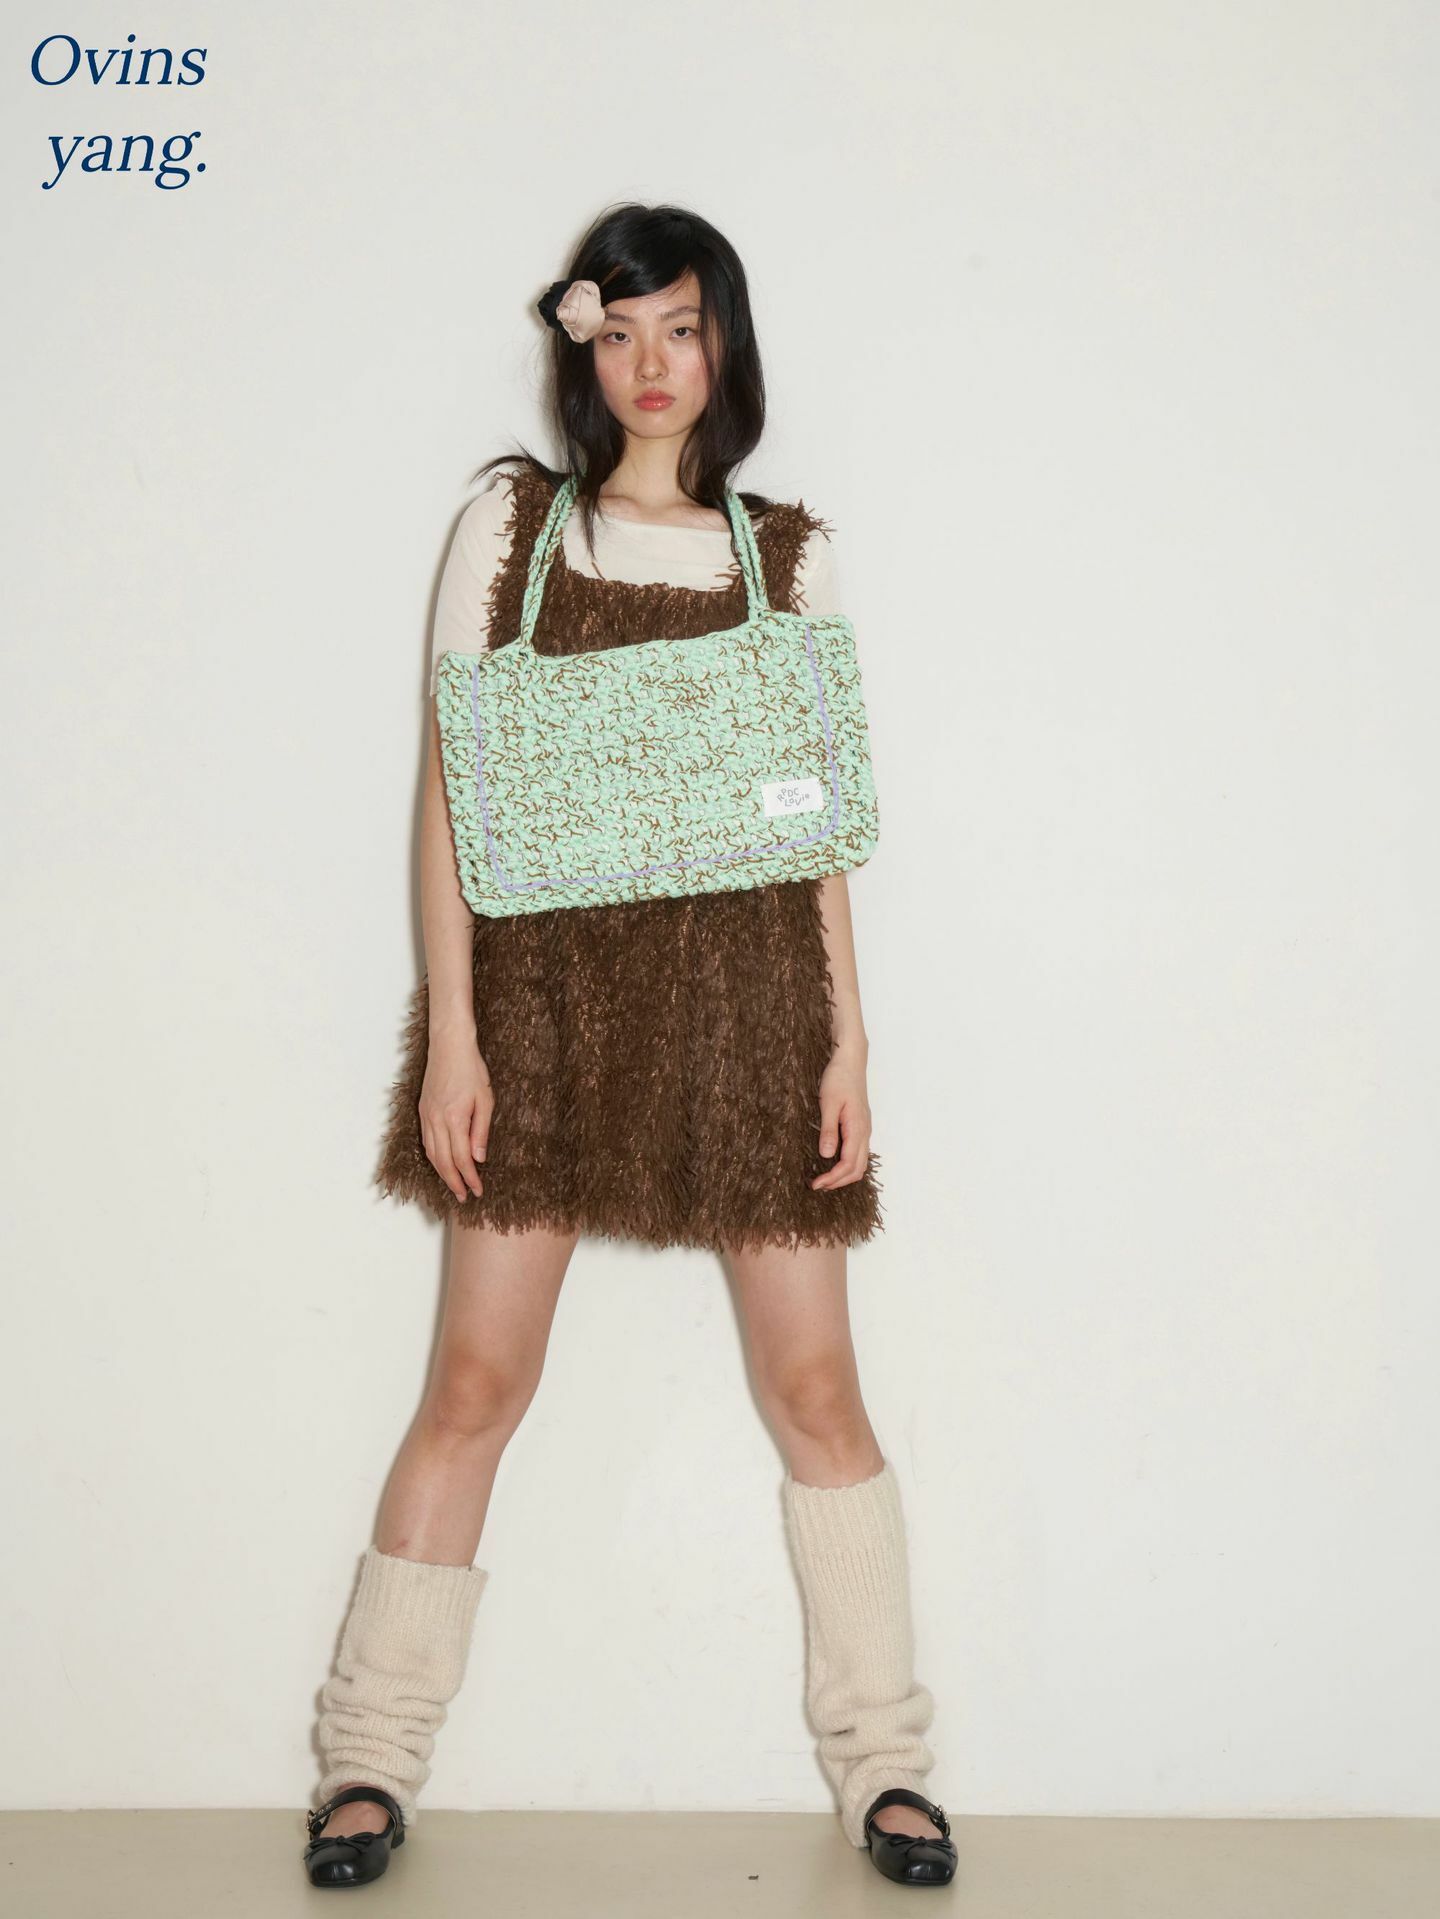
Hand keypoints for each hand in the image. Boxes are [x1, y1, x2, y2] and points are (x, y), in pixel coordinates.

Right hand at [418, 1032, 493, 1201]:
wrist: (448, 1046)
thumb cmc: (471, 1069)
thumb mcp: (486, 1099)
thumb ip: (481, 1131)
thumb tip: (478, 1158)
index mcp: (454, 1119)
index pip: (462, 1159)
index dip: (470, 1178)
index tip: (478, 1191)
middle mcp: (436, 1121)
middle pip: (443, 1162)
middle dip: (454, 1182)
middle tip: (464, 1197)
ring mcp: (426, 1116)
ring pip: (431, 1154)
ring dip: (442, 1173)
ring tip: (454, 1186)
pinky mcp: (422, 1111)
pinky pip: (426, 1141)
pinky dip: (433, 1157)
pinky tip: (441, 1163)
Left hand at [810, 1043, 872, 1189]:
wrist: (850, 1061)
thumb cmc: (838, 1078)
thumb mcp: (828, 1103)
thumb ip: (828, 1130)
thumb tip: (826, 1155)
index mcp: (857, 1129)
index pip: (848, 1165)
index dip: (832, 1178)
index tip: (816, 1184)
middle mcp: (865, 1132)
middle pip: (857, 1169)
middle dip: (839, 1182)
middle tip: (818, 1185)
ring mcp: (864, 1130)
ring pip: (860, 1163)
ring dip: (844, 1175)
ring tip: (824, 1178)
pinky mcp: (860, 1126)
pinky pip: (858, 1153)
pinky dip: (848, 1165)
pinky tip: (833, 1163)